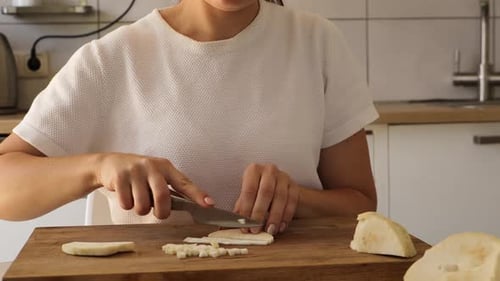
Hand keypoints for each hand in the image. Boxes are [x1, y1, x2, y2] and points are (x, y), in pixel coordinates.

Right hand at [95, 153, 213, 218]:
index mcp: (166, 167)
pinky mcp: (120, 177)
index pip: (185, 182)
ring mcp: (135, 171)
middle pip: (162, 197)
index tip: (209, 204)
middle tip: (159, 213)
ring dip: (140, 209)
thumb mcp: (157, 175)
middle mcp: (152, 166)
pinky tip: (125, 194)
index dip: (197, 194)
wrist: (109, 163)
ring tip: (137, 199)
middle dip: (161, 212)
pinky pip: (126, 203)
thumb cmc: (139, 173)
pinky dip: (126, 205)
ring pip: (142, 204)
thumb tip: (189, 206)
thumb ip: (171, 188)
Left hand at [234, 163, 299, 234]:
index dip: (246, 208)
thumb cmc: (257, 190)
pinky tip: (280, 227)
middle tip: (255, 229)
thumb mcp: (247, 195)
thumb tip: (232, 223)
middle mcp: (269, 171)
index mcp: (254, 170)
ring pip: (280, 198)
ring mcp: (284, 177)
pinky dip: (286, 216)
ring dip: (274, 217)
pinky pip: (292, 202)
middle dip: (260, 213)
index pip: (249, 189)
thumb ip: (241, 207)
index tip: (244, 223)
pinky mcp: (294, 186)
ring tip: (269, 230)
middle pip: (266, 192)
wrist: (277, 184)